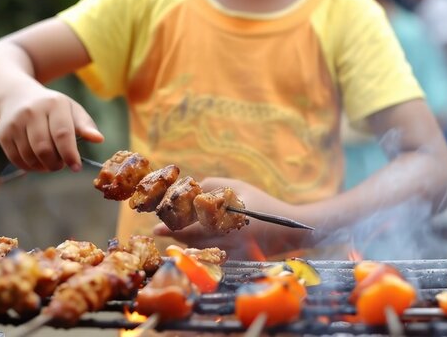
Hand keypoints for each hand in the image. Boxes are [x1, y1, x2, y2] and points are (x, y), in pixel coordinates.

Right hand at [0, 86, 103, 171]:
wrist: (16, 96)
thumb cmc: (52, 108)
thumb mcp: (71, 110)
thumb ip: (85, 125)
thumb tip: (99, 139)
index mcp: (54, 104)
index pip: (62, 134)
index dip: (70, 154)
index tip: (76, 167)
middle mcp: (32, 111)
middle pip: (44, 148)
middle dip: (55, 164)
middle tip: (60, 165)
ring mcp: (15, 122)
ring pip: (30, 156)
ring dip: (42, 167)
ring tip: (49, 163)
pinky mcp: (3, 134)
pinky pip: (17, 159)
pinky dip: (29, 167)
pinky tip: (36, 162)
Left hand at [153, 177, 310, 258]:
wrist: (290, 229)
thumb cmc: (263, 205)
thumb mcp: (239, 188)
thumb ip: (213, 186)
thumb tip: (191, 191)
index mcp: (227, 219)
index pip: (191, 225)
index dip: (172, 225)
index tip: (157, 225)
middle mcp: (229, 238)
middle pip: (192, 240)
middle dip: (175, 234)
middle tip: (159, 230)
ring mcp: (234, 252)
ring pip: (201, 251)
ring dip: (185, 244)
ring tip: (174, 237)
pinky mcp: (238, 261)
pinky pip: (213, 258)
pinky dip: (201, 252)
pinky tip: (194, 246)